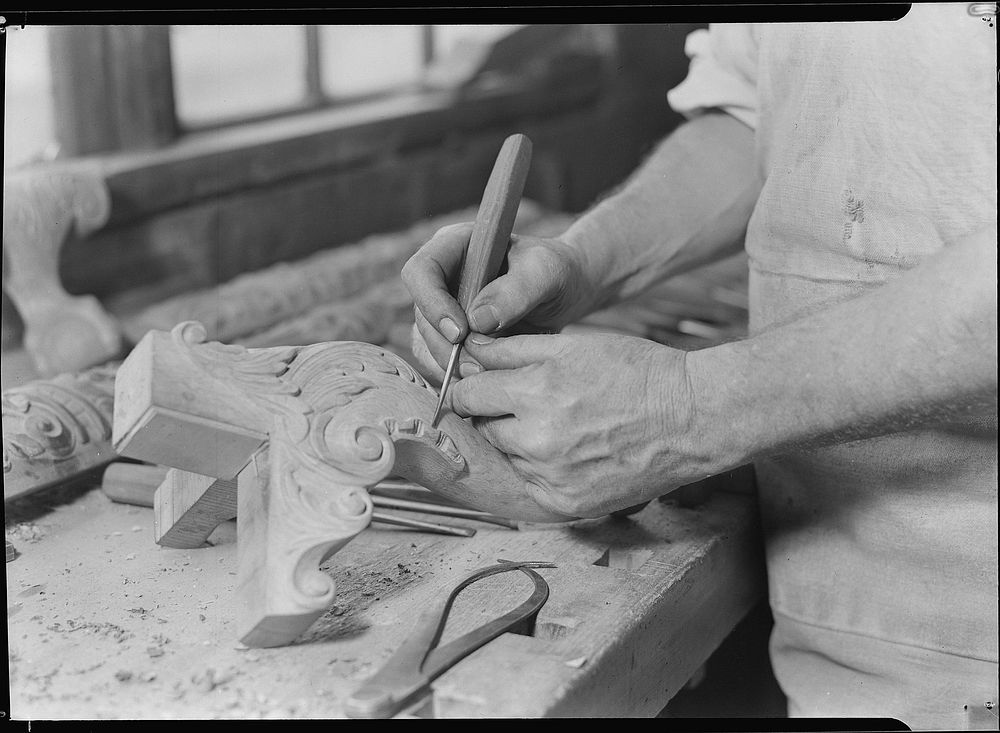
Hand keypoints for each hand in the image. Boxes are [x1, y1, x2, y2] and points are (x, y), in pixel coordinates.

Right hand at [401, 222, 596, 382]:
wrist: (564, 292)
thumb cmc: (555, 271)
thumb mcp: (546, 272)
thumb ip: (516, 291)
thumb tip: (477, 320)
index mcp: (454, 246)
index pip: (421, 272)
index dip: (433, 304)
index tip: (461, 332)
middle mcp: (441, 276)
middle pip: (421, 315)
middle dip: (445, 345)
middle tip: (477, 366)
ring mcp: (442, 307)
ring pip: (425, 342)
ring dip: (449, 365)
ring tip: (484, 375)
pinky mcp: (450, 335)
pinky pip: (437, 360)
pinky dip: (454, 375)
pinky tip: (481, 380)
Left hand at [447, 331, 726, 516]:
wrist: (692, 418)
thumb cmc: (637, 372)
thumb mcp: (573, 344)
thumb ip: (512, 349)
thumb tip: (467, 350)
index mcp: (535, 391)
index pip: (466, 394)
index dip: (472, 384)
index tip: (483, 384)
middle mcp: (536, 438)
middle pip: (481, 427)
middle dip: (495, 412)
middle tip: (531, 402)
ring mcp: (551, 476)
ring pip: (506, 455)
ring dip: (519, 440)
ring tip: (562, 424)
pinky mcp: (566, 503)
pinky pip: (530, 483)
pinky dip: (541, 468)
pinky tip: (573, 451)